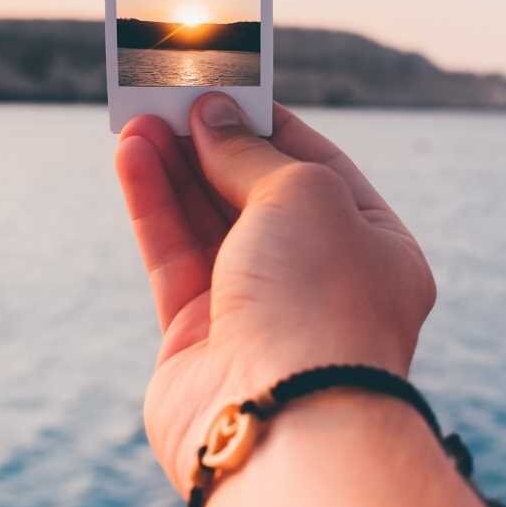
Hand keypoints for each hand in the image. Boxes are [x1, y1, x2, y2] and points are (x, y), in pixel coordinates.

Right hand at [114, 94, 436, 497]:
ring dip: (173, 167)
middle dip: (212, 143)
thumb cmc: (319, 298)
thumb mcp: (302, 193)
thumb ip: (250, 153)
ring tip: (139, 118)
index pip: (316, 167)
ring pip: (207, 223)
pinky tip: (132, 158)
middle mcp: (319, 281)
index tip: (225, 86)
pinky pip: (174, 258)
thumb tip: (211, 119)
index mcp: (373, 248)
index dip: (268, 123)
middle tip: (169, 96)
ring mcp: (259, 314)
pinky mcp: (199, 341)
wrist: (285, 420)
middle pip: (254, 194)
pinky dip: (153, 206)